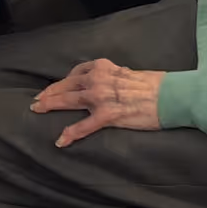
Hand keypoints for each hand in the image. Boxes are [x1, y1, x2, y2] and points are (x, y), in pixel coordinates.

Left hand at [31, 59, 164, 145]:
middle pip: (66, 86)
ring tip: (38, 110)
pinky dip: (70, 133)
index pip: (75, 73)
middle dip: (49, 93)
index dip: (62, 81)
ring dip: (50, 105)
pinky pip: (84, 126)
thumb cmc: (153, 84)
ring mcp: (101, 97)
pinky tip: (60, 140)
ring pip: (68, 101)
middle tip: (37, 100)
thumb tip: (108, 79)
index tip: (55, 87)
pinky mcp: (108, 116)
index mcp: (102, 67)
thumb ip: (113, 76)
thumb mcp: (127, 73)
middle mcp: (97, 79)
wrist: (170, 96)